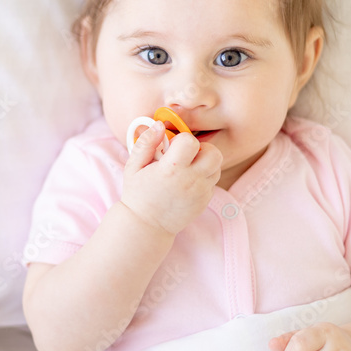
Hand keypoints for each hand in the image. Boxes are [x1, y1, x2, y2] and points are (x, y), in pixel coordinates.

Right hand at [120, 121, 221, 235]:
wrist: (146, 226)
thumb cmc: (138, 194)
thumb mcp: (134, 166)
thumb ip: (146, 143)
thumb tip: (159, 125)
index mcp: (171, 170)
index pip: (190, 141)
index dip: (181, 140)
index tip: (171, 148)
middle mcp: (190, 180)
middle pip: (213, 153)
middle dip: (201, 149)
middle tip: (185, 156)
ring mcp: (201, 192)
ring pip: (216, 166)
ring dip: (204, 162)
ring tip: (187, 168)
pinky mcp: (205, 200)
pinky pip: (213, 180)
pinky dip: (204, 177)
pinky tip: (188, 182)